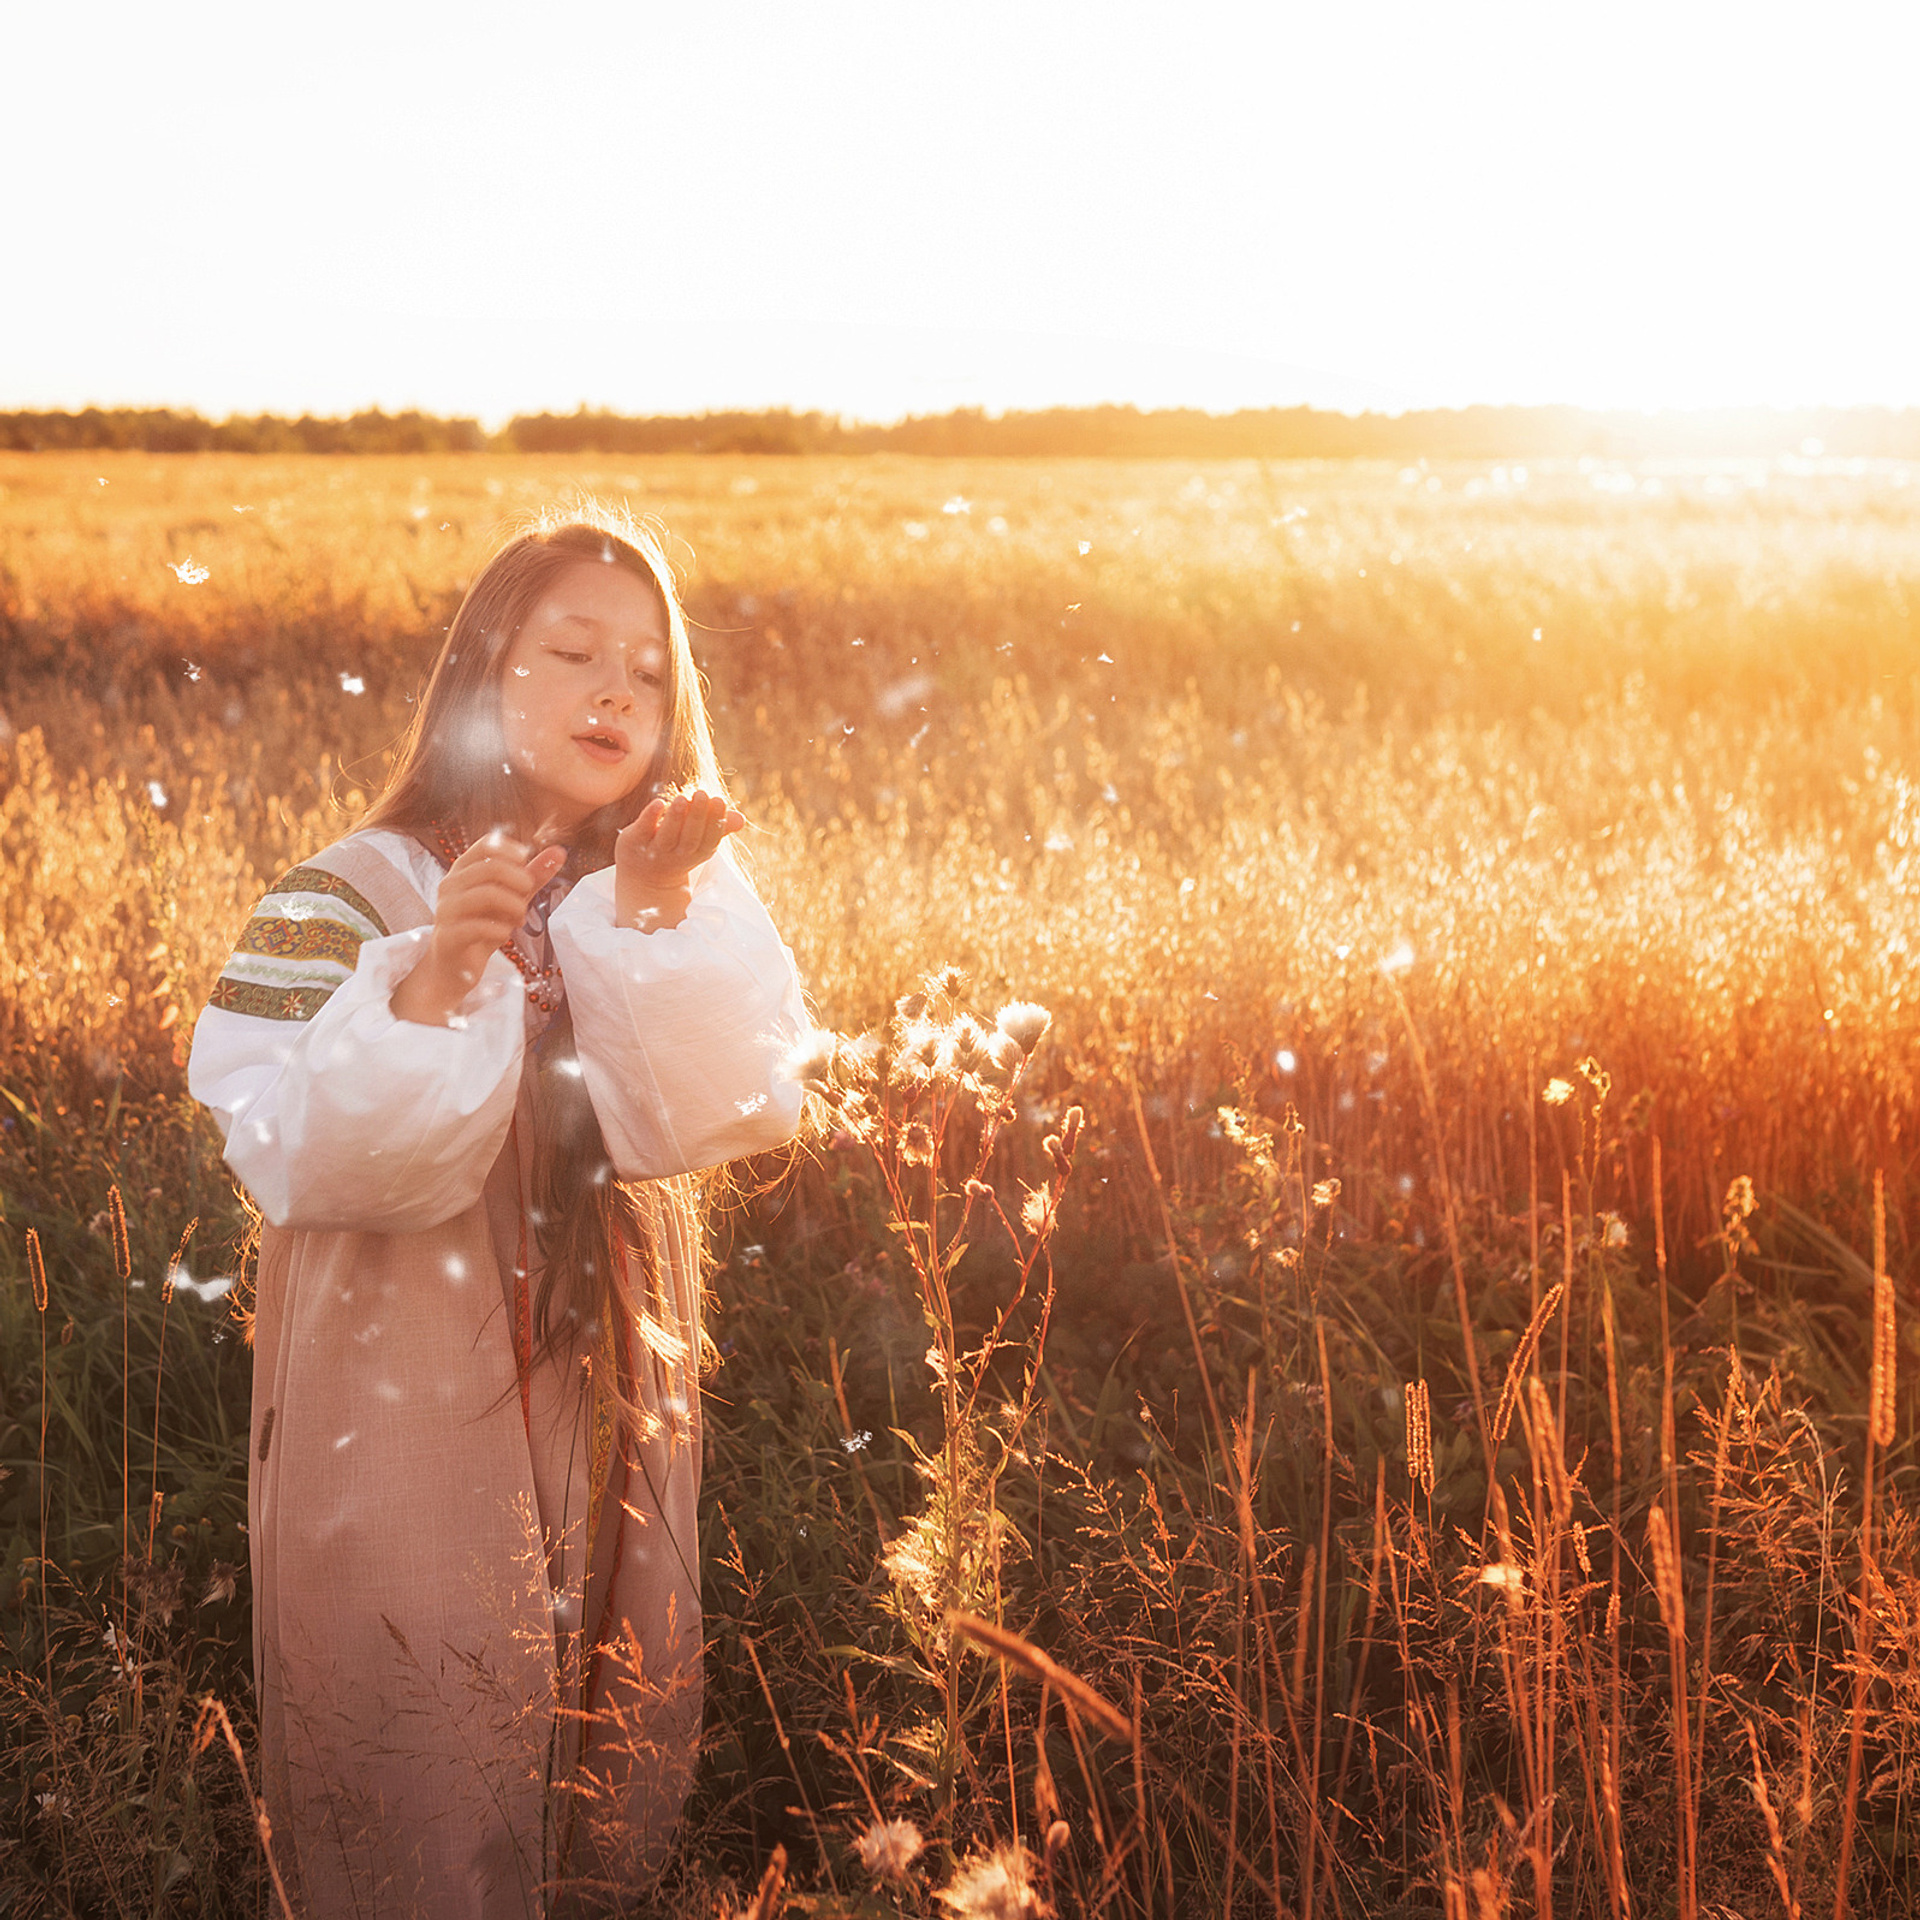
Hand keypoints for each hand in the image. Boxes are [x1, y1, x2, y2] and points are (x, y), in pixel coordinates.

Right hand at [393, 832, 568, 1025]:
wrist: (454, 967)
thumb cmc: (482, 926)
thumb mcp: (510, 899)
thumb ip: (532, 876)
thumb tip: (559, 851)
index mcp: (463, 869)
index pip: (487, 843)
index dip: (513, 851)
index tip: (527, 867)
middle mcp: (450, 885)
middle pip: (492, 868)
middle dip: (520, 882)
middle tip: (527, 898)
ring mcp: (446, 910)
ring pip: (487, 894)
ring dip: (514, 906)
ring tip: (519, 919)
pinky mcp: (448, 936)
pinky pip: (479, 927)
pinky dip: (501, 930)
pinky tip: (504, 934)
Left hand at [615, 789, 745, 929]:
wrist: (644, 876)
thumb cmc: (677, 850)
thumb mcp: (699, 841)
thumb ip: (718, 827)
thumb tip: (741, 819)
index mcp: (696, 854)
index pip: (709, 840)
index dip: (715, 822)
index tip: (719, 800)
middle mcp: (676, 856)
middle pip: (689, 839)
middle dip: (697, 817)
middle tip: (702, 793)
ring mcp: (654, 852)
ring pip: (667, 836)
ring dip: (676, 817)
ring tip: (684, 798)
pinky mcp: (634, 843)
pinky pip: (642, 831)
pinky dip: (650, 818)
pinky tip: (659, 803)